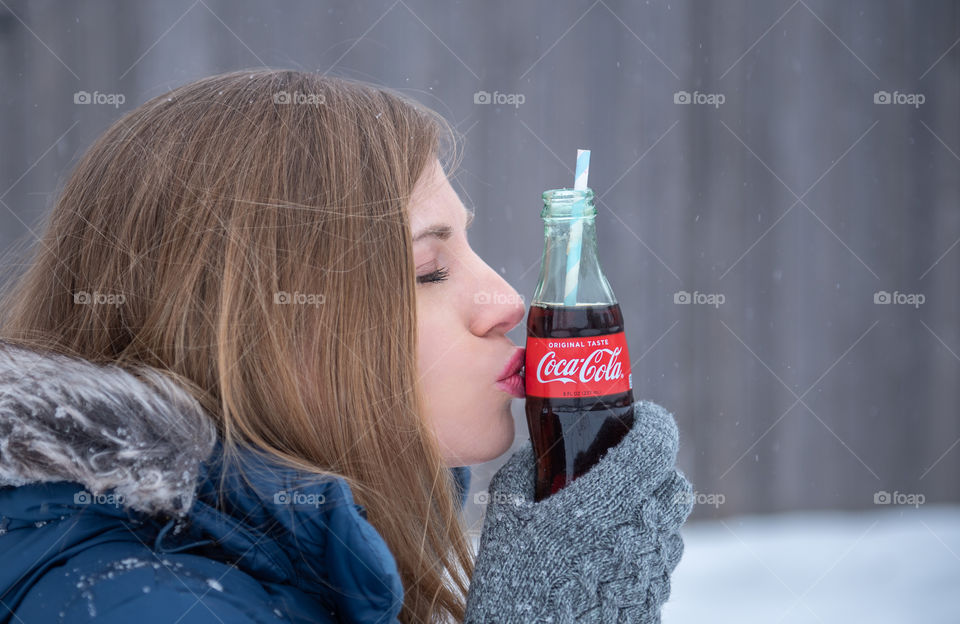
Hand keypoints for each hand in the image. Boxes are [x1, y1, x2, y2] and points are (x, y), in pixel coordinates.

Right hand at [464, 400, 693, 622]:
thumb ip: (520, 476)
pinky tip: (605, 560)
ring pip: (670, 525)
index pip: (657, 442)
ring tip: (608, 518)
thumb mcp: (504, 520)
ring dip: (648, 510)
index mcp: (608, 501)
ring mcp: (652, 572)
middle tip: (621, 466)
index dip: (653, 421)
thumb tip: (531, 458)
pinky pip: (659, 563)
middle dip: (654, 466)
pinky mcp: (652, 604)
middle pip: (674, 482)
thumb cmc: (512, 585)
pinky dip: (641, 550)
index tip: (637, 415)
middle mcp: (642, 533)